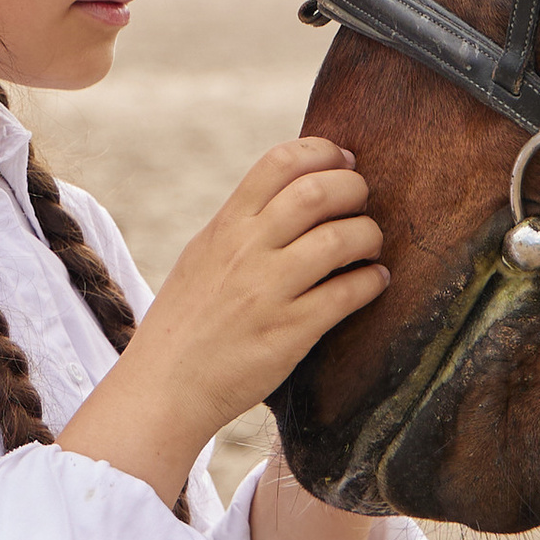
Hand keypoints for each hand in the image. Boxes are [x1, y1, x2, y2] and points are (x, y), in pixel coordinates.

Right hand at [56, 139, 385, 507]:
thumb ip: (243, 224)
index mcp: (225, 226)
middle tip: (363, 203)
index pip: (279, 161)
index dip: (322, 152)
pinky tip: (376, 281)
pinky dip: (372, 281)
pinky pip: (346, 294)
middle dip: (354, 189)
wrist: (164, 387)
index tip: (343, 162)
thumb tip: (294, 192)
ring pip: (338, 238)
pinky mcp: (289, 333)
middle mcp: (246, 250)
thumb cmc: (187, 321)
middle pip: (317, 191)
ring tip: (371, 246)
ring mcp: (267, 292)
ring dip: (369, 235)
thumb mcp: (203, 255)